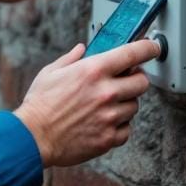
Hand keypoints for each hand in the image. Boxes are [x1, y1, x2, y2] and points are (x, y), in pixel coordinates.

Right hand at [12, 38, 160, 166]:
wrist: (32, 137)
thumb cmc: (39, 104)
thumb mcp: (51, 72)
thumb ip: (72, 58)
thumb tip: (82, 49)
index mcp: (93, 70)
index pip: (133, 53)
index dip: (148, 48)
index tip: (152, 47)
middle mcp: (106, 92)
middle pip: (142, 82)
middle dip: (135, 80)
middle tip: (124, 81)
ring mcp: (109, 116)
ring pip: (134, 106)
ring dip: (125, 104)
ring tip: (105, 106)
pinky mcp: (109, 138)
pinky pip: (126, 129)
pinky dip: (118, 126)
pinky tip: (102, 122)